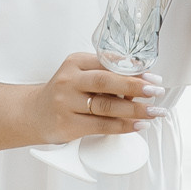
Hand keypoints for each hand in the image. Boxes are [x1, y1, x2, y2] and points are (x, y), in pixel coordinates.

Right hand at [31, 53, 162, 145]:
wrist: (33, 113)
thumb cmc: (63, 93)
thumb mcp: (78, 74)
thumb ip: (104, 72)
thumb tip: (141, 78)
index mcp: (75, 63)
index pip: (108, 64)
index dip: (133, 71)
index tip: (153, 78)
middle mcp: (69, 81)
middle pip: (106, 82)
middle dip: (135, 87)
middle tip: (156, 92)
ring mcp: (66, 104)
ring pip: (106, 106)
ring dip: (134, 110)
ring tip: (153, 112)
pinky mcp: (68, 125)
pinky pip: (101, 126)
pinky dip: (123, 126)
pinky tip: (137, 125)